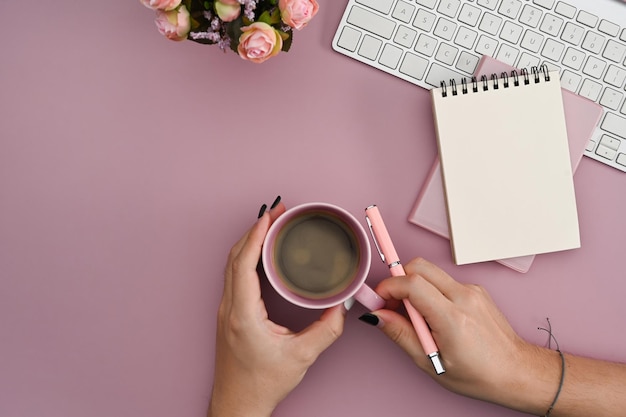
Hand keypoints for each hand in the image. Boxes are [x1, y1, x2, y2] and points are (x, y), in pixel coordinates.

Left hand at [208, 200, 346, 416]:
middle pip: (235, 257)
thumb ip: (327, 330)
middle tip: (277, 211)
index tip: (269, 216)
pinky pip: (234, 275)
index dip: (256, 236)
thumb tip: (344, 306)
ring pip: (232, 264)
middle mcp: (230, 308)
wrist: (237, 404)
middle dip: (255, 229)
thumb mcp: (302, 357)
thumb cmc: (261, 384)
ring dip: (249, 240)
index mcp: (244, 314)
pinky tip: (261, 251)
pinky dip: (246, 255)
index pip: (244, 263)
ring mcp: (226, 310)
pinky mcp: (230, 314)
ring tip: (271, 224)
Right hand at [367, 258, 560, 413]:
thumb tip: (377, 316)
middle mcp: (464, 297)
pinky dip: (430, 291)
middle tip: (392, 303)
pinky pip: (443, 281)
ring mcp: (472, 290)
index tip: (378, 299)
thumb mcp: (431, 362)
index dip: (388, 288)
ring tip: (415, 315)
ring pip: (430, 271)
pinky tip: (433, 315)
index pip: (412, 284)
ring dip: (414, 286)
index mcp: (452, 318)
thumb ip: (400, 334)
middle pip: (419, 266)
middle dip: (399, 279)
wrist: (516, 371)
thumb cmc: (478, 374)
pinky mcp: (475, 289)